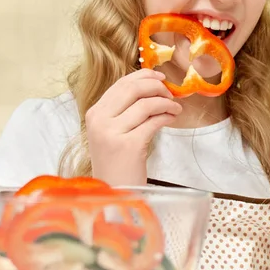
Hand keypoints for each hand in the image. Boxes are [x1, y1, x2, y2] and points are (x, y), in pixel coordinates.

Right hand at [85, 68, 182, 186]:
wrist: (112, 192)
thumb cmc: (115, 164)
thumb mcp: (110, 133)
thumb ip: (122, 111)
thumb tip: (149, 88)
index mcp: (94, 114)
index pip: (120, 84)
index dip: (143, 76)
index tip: (159, 77)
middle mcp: (99, 121)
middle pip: (133, 89)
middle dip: (156, 86)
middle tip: (170, 93)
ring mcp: (112, 133)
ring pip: (146, 104)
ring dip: (166, 103)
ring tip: (174, 108)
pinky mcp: (129, 145)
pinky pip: (154, 121)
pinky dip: (167, 116)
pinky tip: (172, 118)